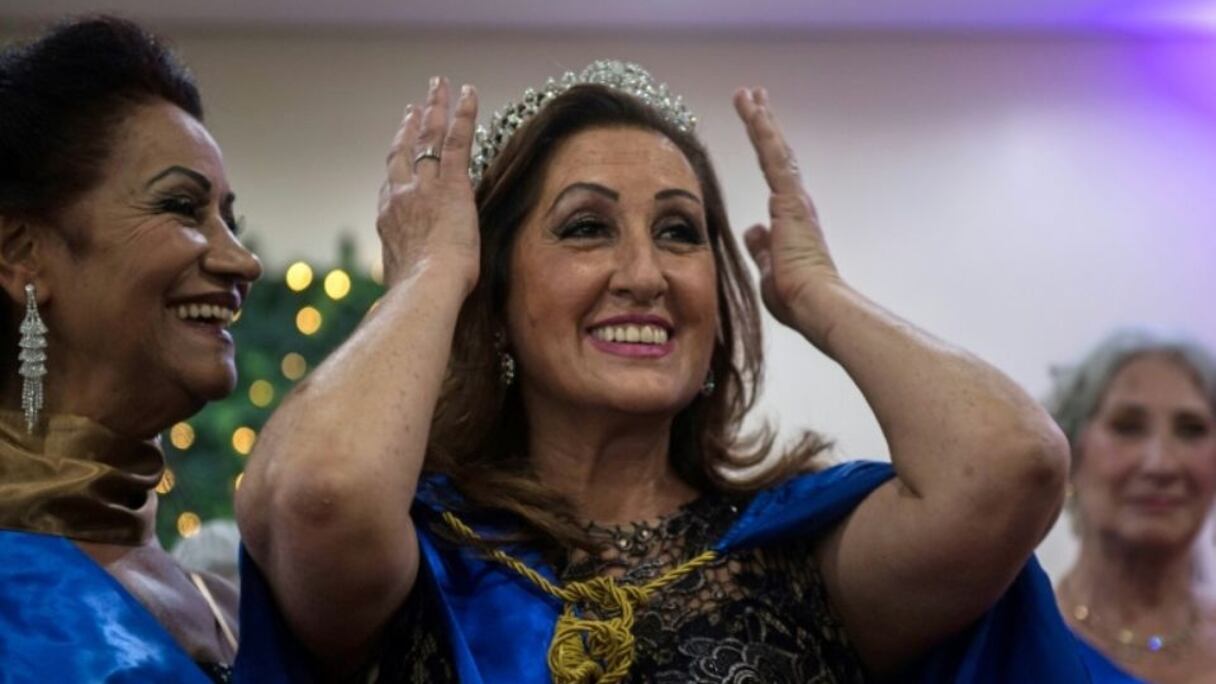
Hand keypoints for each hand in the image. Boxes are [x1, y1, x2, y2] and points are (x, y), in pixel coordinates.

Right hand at [378, 77, 479, 290]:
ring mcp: (424, 186)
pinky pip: (458, 140)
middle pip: (403, 151)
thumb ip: (404, 273)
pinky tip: (468, 93)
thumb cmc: (417, 298)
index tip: (400, 149)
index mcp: (389, 221)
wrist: (424, 291)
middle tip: (413, 106)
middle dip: (409, 126)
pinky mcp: (452, 184)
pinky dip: (463, 114)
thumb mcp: (403, 282)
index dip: (397, 163)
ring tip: (437, 87)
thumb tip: (406, 291)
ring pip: (428, 138)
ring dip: (433, 109)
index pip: (392, 184)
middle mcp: (400, 196)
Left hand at [734, 87, 842, 339]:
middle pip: (778, 156)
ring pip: (775, 150)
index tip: (760, 134)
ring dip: (761, 120)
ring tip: (749, 94)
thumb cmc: (797, 299)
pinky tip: (753, 108)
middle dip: (765, 126)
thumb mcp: (769, 271)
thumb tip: (753, 230)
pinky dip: (762, 130)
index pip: (776, 179)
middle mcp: (797, 205)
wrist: (816, 306)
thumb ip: (761, 249)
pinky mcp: (790, 199)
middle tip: (754, 98)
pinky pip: (773, 156)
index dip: (767, 154)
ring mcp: (795, 200)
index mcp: (792, 222)